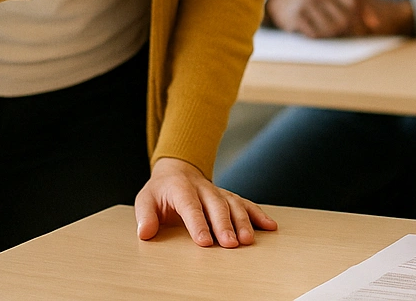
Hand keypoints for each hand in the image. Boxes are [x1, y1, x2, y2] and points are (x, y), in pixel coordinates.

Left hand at [134, 157, 276, 247]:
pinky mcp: (229, 196)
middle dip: (225, 225)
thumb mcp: (145, 200)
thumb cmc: (160, 191)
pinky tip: (269, 227)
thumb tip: (145, 233)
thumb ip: (145, 216)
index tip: (204, 242)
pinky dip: (258, 214)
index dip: (198, 223)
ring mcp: (218, 191)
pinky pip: (246, 203)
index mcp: (181, 188)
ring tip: (248, 241)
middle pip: (216, 205)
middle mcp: (204, 188)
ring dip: (243, 222)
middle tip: (231, 244)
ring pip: (234, 204)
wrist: (177, 171)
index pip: (190, 206)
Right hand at [266, 0, 414, 37]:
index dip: (364, 19)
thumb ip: (359, 9)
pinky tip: (319, 35)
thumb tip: (376, 25)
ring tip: (335, 36)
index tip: (368, 29)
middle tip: (353, 38)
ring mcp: (307, 3)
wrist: (284, 1)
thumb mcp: (338, 0)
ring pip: (331, 29)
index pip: (355, 3)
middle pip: (345, 19)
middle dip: (352, 32)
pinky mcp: (296, 16)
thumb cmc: (320, 4)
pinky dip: (320, 38)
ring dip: (335, 37)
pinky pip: (315, 34)